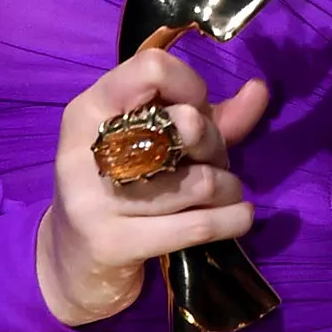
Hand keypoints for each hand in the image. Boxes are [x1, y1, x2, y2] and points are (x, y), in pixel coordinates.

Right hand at [38, 48, 268, 326]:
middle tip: (213, 162)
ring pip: (199, 181)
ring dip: (228, 187)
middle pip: (184, 124)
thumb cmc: (121, 191)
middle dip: (215, 144)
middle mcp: (85, 149)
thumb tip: (259, 89)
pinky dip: (232, 219)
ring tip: (224, 194)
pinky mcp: (113, 244)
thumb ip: (209, 117)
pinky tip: (240, 216)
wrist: (72, 263)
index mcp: (89, 110)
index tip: (197, 113)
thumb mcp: (156, 145)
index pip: (152, 68)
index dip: (192, 87)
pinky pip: (196, 226)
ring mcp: (96, 199)